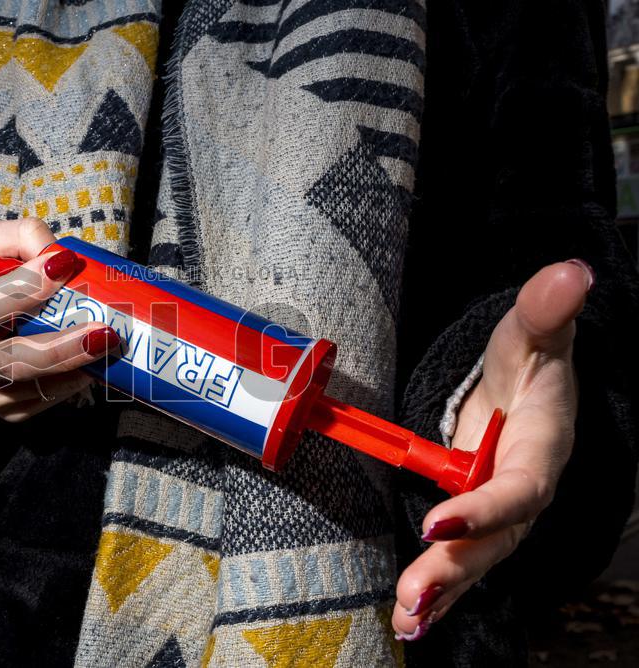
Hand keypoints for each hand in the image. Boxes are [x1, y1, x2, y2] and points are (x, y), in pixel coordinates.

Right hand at [0, 218, 119, 421]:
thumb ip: (20, 238)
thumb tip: (61, 256)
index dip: (25, 288)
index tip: (64, 266)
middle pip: (14, 359)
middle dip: (62, 346)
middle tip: (104, 331)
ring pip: (34, 386)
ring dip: (75, 367)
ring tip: (108, 345)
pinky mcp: (2, 409)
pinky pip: (42, 401)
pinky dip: (70, 383)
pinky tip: (90, 364)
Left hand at [392, 259, 593, 639]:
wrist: (526, 391)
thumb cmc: (528, 363)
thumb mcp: (531, 335)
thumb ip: (545, 311)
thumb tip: (574, 272)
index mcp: (541, 452)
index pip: (518, 489)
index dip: (484, 507)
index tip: (440, 518)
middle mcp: (523, 494)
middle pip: (493, 541)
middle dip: (453, 569)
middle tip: (413, 598)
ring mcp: (500, 516)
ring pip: (475, 562)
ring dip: (441, 594)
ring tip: (407, 621)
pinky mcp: (476, 524)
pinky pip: (460, 563)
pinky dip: (439, 593)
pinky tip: (409, 619)